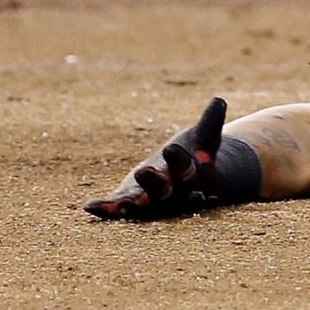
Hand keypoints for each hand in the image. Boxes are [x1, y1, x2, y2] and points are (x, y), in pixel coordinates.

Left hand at [84, 97, 255, 220]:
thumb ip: (210, 122)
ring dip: (131, 204)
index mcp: (195, 177)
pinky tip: (90, 206)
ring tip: (119, 204)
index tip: (171, 148)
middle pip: (167, 191)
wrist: (191, 180)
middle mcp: (176, 193)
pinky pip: (120, 207)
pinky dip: (106, 208)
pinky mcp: (134, 202)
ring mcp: (154, 201)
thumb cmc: (198, 153)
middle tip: (143, 171)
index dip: (181, 162)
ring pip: (143, 205)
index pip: (190, 171)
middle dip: (155, 183)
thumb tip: (219, 101)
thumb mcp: (205, 137)